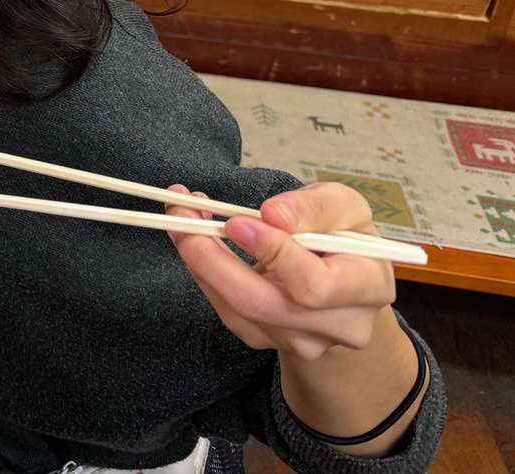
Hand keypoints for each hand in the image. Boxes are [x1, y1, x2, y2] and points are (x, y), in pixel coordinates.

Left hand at [166, 182, 394, 360]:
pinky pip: (225, 310)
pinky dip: (202, 271)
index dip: (273, 253)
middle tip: (183, 217)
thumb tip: (274, 215)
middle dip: (214, 260)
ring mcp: (300, 341)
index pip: (314, 284)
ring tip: (181, 215)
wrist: (341, 282)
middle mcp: (338, 326)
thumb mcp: (343, 207)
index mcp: (367, 288)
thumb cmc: (342, 237)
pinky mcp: (266, 340)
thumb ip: (314, 207)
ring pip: (237, 309)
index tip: (237, 222)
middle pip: (265, 305)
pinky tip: (192, 240)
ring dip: (198, 259)